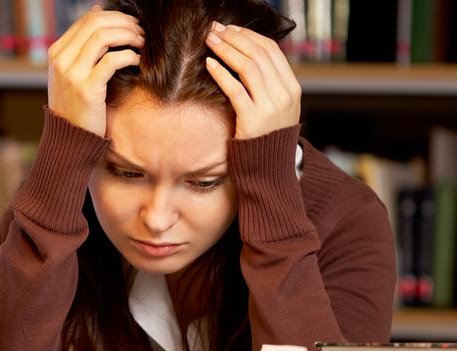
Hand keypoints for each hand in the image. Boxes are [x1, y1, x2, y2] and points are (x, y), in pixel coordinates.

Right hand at [47, 5, 143, 136]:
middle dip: (123, 22)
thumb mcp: (71, 75)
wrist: (69, 140)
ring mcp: (72, 75)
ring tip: (141, 43)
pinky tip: (137, 61)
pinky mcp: (87, 89)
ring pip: (103, 37)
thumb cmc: (76, 107)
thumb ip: (82, 47)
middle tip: (140, 31)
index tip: (131, 25)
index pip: (87, 20)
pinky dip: (128, 56)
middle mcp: (61, 60)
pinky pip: (111, 61)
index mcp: (56, 53)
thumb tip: (98, 9)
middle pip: (96, 23)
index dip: (114, 17)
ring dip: (128, 36)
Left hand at [204, 22, 300, 139]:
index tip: (231, 29)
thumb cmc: (267, 136)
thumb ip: (270, 85)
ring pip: (248, 67)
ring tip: (210, 42)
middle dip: (235, 38)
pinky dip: (221, 73)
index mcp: (292, 88)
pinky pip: (235, 89)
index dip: (250, 36)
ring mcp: (270, 107)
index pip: (272, 51)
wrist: (269, 169)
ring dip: (226, 50)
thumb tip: (249, 56)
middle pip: (259, 54)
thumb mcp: (278, 108)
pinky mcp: (252, 119)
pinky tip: (210, 64)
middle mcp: (284, 94)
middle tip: (215, 30)